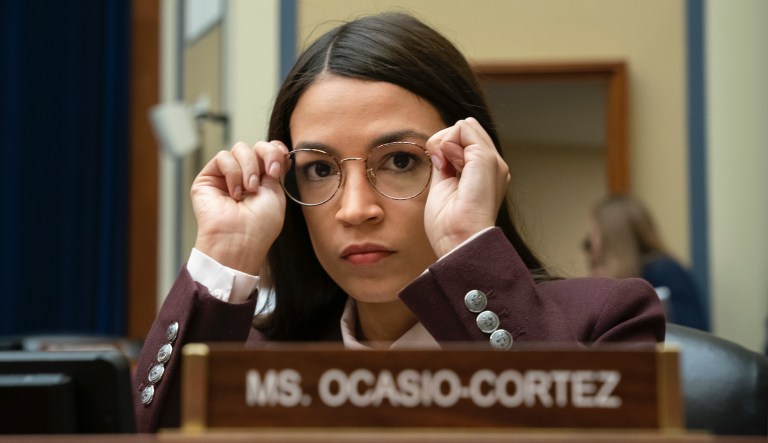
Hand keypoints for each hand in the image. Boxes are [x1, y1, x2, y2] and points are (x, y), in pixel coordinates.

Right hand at [191, 140, 288, 274]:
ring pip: (239, 148)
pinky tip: (235, 193)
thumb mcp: (277, 193)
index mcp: (262, 180)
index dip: (274, 150)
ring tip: (249, 190)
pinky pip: (223, 157)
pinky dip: (233, 172)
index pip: (268, 152)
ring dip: (249, 167)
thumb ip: (276, 168)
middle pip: (255, 146)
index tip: (281, 158)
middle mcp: (244, 176)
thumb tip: (277, 149)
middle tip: (271, 173)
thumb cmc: (260, 225)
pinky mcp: (208, 178)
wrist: (240, 240)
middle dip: (266, 155)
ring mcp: (226, 176)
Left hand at [424, 118, 509, 256]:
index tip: (441, 170)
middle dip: (445, 142)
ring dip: (445, 143)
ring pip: (464, 125)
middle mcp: (494, 166)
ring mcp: (493, 162)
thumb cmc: (449, 226)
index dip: (446, 148)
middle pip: (466, 128)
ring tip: (447, 169)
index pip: (465, 139)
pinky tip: (448, 165)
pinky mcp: (486, 159)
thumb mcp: (444, 186)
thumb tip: (439, 148)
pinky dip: (446, 143)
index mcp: (486, 173)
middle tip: (442, 168)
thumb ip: (444, 165)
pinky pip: (462, 128)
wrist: (459, 242)